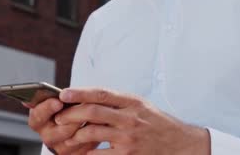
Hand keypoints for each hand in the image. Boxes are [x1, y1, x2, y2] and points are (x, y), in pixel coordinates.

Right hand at [25, 98, 98, 153]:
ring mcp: (61, 147)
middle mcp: (47, 136)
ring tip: (97, 113)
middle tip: (84, 108)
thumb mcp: (61, 99)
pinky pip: (85, 147)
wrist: (82, 120)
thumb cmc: (69, 105)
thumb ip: (59, 96)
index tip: (59, 102)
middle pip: (58, 131)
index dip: (47, 109)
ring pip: (74, 140)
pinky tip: (100, 123)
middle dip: (72, 119)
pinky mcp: (75, 154)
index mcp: (38, 120)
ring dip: (86, 126)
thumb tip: (55, 92)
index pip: (37, 116)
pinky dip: (94, 134)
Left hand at [54, 88, 210, 154]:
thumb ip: (118, 102)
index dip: (80, 92)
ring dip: (74, 134)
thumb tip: (88, 98)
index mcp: (133, 102)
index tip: (63, 93)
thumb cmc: (156, 123)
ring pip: (92, 132)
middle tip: (59, 116)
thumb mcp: (141, 105)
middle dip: (71, 113)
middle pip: (93, 111)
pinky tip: (81, 152)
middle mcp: (131, 117)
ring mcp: (129, 138)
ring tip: (67, 136)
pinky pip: (99, 154)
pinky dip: (86, 153)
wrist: (181, 145)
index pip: (102, 93)